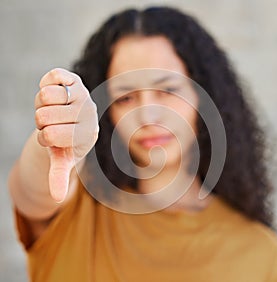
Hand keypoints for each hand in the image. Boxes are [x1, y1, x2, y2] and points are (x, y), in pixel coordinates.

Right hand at [35, 68, 98, 201]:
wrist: (73, 121)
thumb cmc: (66, 142)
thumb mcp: (63, 159)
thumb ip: (59, 176)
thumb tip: (57, 198)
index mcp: (87, 133)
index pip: (49, 135)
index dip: (44, 137)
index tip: (54, 138)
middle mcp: (88, 112)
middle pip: (43, 115)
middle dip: (42, 121)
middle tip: (53, 123)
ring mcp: (82, 93)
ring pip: (46, 96)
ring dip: (42, 105)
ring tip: (54, 110)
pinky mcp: (75, 78)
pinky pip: (53, 76)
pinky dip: (48, 83)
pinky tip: (56, 93)